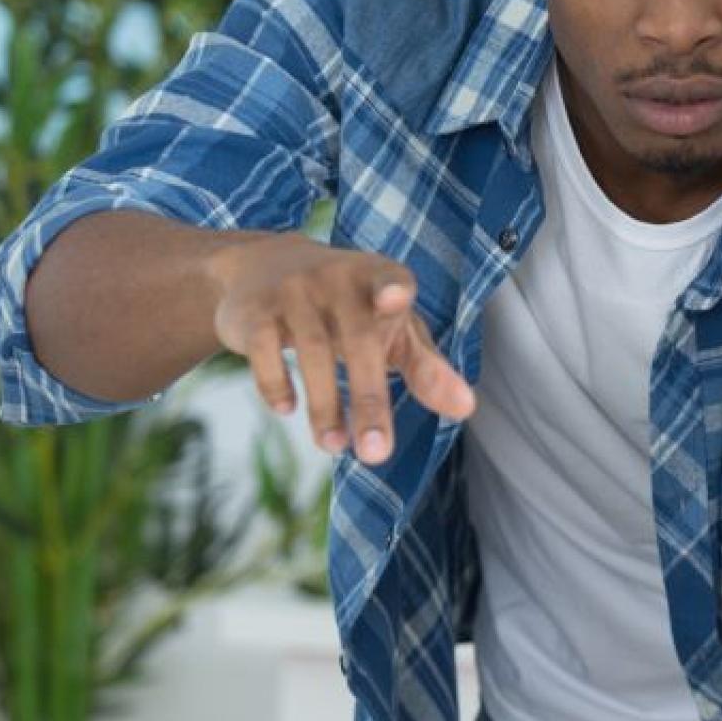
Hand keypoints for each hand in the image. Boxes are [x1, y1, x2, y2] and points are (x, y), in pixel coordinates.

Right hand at [208, 233, 475, 464]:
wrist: (264, 266)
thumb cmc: (351, 306)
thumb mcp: (391, 329)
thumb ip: (427, 367)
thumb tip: (468, 410)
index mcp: (378, 278)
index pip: (391, 280)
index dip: (393, 289)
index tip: (395, 301)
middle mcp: (336, 279)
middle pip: (358, 341)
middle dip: (369, 400)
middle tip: (376, 453)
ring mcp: (293, 291)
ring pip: (311, 351)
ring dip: (324, 406)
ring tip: (334, 447)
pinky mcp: (254, 311)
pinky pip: (264, 350)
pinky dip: (275, 382)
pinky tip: (287, 410)